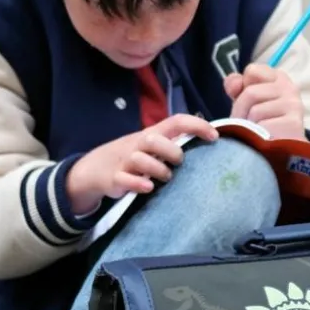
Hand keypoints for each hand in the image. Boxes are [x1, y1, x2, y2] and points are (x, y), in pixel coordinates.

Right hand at [66, 113, 217, 210]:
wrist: (95, 168)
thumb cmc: (134, 156)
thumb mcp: (152, 145)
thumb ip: (174, 142)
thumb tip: (207, 140)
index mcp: (152, 134)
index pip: (175, 122)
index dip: (195, 125)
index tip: (215, 136)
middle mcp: (138, 145)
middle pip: (153, 139)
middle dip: (171, 150)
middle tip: (179, 161)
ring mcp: (125, 161)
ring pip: (140, 160)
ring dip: (157, 169)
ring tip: (165, 177)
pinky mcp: (115, 179)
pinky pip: (125, 179)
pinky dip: (137, 183)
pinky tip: (148, 187)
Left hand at [223, 64, 304, 139]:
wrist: (281, 152)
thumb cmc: (262, 123)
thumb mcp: (246, 101)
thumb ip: (236, 86)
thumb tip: (234, 83)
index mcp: (278, 78)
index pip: (252, 71)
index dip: (242, 88)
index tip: (248, 102)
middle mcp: (290, 88)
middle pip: (250, 93)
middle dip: (241, 111)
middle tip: (247, 124)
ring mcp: (293, 105)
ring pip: (255, 111)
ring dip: (248, 126)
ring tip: (256, 132)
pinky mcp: (293, 123)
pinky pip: (262, 126)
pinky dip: (258, 136)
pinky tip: (264, 140)